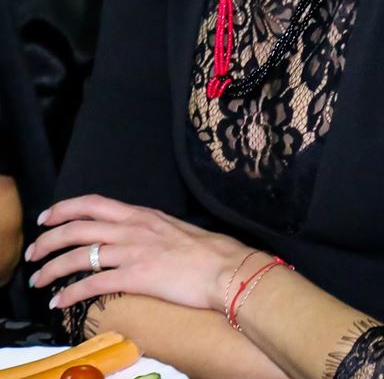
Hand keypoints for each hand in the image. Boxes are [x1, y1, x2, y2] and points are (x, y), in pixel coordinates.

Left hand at [25, 194, 262, 311]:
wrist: (226, 268)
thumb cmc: (208, 252)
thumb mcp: (174, 229)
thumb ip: (151, 230)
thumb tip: (137, 238)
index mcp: (142, 215)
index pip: (94, 203)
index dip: (65, 208)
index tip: (47, 217)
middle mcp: (133, 228)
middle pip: (78, 226)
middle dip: (49, 238)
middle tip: (33, 252)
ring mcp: (133, 251)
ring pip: (79, 254)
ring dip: (52, 268)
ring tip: (39, 281)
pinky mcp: (136, 277)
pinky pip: (93, 283)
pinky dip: (71, 294)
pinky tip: (60, 303)